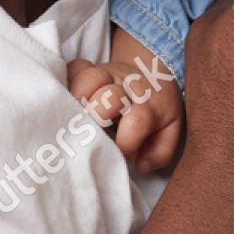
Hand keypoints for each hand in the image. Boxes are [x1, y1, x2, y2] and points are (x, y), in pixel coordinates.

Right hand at [67, 28, 184, 173]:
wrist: (152, 72)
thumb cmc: (157, 108)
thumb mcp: (170, 130)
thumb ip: (161, 151)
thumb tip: (142, 165)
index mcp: (147, 105)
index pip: (136, 123)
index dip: (125, 144)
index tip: (122, 156)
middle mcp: (126, 87)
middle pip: (109, 97)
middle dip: (97, 120)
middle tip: (91, 137)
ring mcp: (107, 74)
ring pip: (89, 79)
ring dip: (76, 100)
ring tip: (72, 119)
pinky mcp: (90, 68)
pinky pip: (74, 68)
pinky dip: (66, 80)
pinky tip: (64, 99)